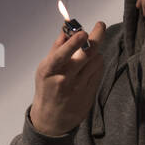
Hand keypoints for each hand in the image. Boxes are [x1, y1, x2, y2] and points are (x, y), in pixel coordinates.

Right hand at [29, 20, 105, 135]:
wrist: (51, 119)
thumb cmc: (47, 89)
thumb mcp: (44, 69)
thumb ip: (56, 48)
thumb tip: (67, 29)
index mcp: (49, 71)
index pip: (62, 54)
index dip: (74, 43)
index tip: (83, 32)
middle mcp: (64, 79)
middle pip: (87, 54)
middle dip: (96, 36)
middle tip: (100, 26)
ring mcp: (78, 88)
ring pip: (96, 61)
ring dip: (95, 52)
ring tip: (89, 52)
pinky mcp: (89, 94)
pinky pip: (99, 72)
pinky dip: (97, 64)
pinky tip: (90, 66)